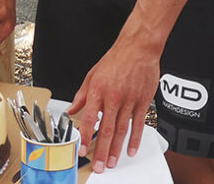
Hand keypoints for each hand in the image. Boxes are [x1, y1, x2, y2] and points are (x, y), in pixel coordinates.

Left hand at [66, 44, 159, 172]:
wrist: (138, 48)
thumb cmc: (115, 59)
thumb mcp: (92, 75)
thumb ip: (81, 95)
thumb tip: (71, 109)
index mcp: (98, 90)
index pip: (90, 118)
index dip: (85, 137)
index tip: (82, 150)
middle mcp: (113, 97)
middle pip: (106, 129)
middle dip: (101, 150)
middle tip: (98, 165)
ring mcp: (129, 100)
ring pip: (122, 130)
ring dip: (116, 149)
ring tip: (111, 162)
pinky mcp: (142, 101)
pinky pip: (138, 124)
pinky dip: (135, 139)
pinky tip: (130, 149)